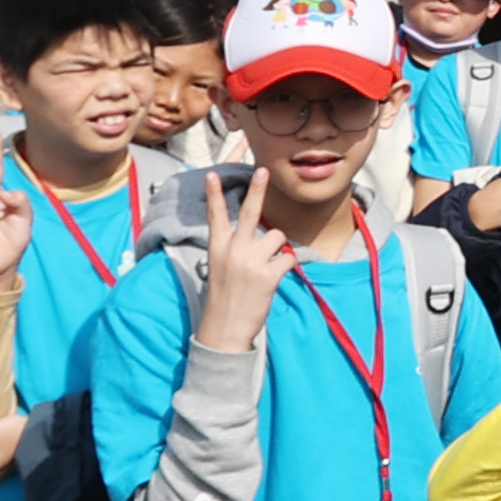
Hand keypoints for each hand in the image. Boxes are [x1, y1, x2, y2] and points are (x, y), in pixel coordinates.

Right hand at [188, 166, 302, 348]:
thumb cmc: (225, 299)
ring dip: (278, 247)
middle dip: (257, 190)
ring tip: (267, 267)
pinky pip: (288, 257)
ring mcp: (251, 261)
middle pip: (248, 213)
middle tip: (263, 171)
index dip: (214, 194)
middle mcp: (233, 250)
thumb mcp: (220, 269)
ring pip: (277, 236)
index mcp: (218, 248)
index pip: (215, 216)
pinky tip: (276, 277)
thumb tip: (260, 237)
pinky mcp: (268, 274)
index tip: (212, 174)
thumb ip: (235, 249)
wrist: (225, 329)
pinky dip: (287, 265)